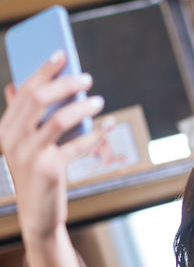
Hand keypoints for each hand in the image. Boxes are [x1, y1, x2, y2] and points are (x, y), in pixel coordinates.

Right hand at [0, 51, 113, 266]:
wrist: (37, 213)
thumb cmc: (36, 172)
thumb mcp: (24, 143)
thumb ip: (23, 116)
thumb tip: (17, 85)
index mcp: (5, 127)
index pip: (24, 89)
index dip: (44, 69)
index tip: (62, 54)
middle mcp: (12, 138)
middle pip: (38, 99)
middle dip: (65, 84)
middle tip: (87, 78)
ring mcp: (29, 154)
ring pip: (59, 119)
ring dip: (83, 106)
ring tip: (99, 101)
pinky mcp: (49, 169)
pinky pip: (77, 145)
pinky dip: (96, 132)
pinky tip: (109, 124)